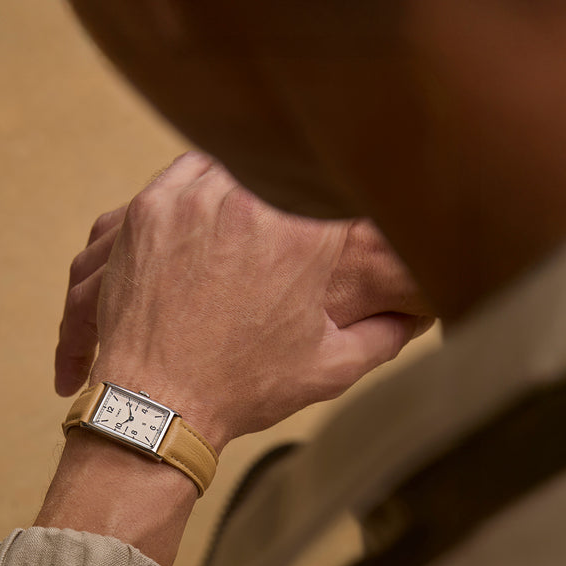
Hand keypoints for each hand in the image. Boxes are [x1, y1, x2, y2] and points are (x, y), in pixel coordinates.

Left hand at [55, 152, 433, 450]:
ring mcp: (193, 201)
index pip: (335, 186)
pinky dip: (200, 185)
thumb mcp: (329, 368)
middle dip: (290, 190)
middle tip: (291, 212)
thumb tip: (416, 317)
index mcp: (305, 233)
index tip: (339, 209)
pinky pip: (183, 174)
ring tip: (252, 213)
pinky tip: (209, 209)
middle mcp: (250, 201)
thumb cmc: (241, 388)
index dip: (339, 197)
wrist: (155, 403)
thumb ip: (383, 335)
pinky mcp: (149, 209)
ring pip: (232, 162)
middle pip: (282, 168)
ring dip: (247, 182)